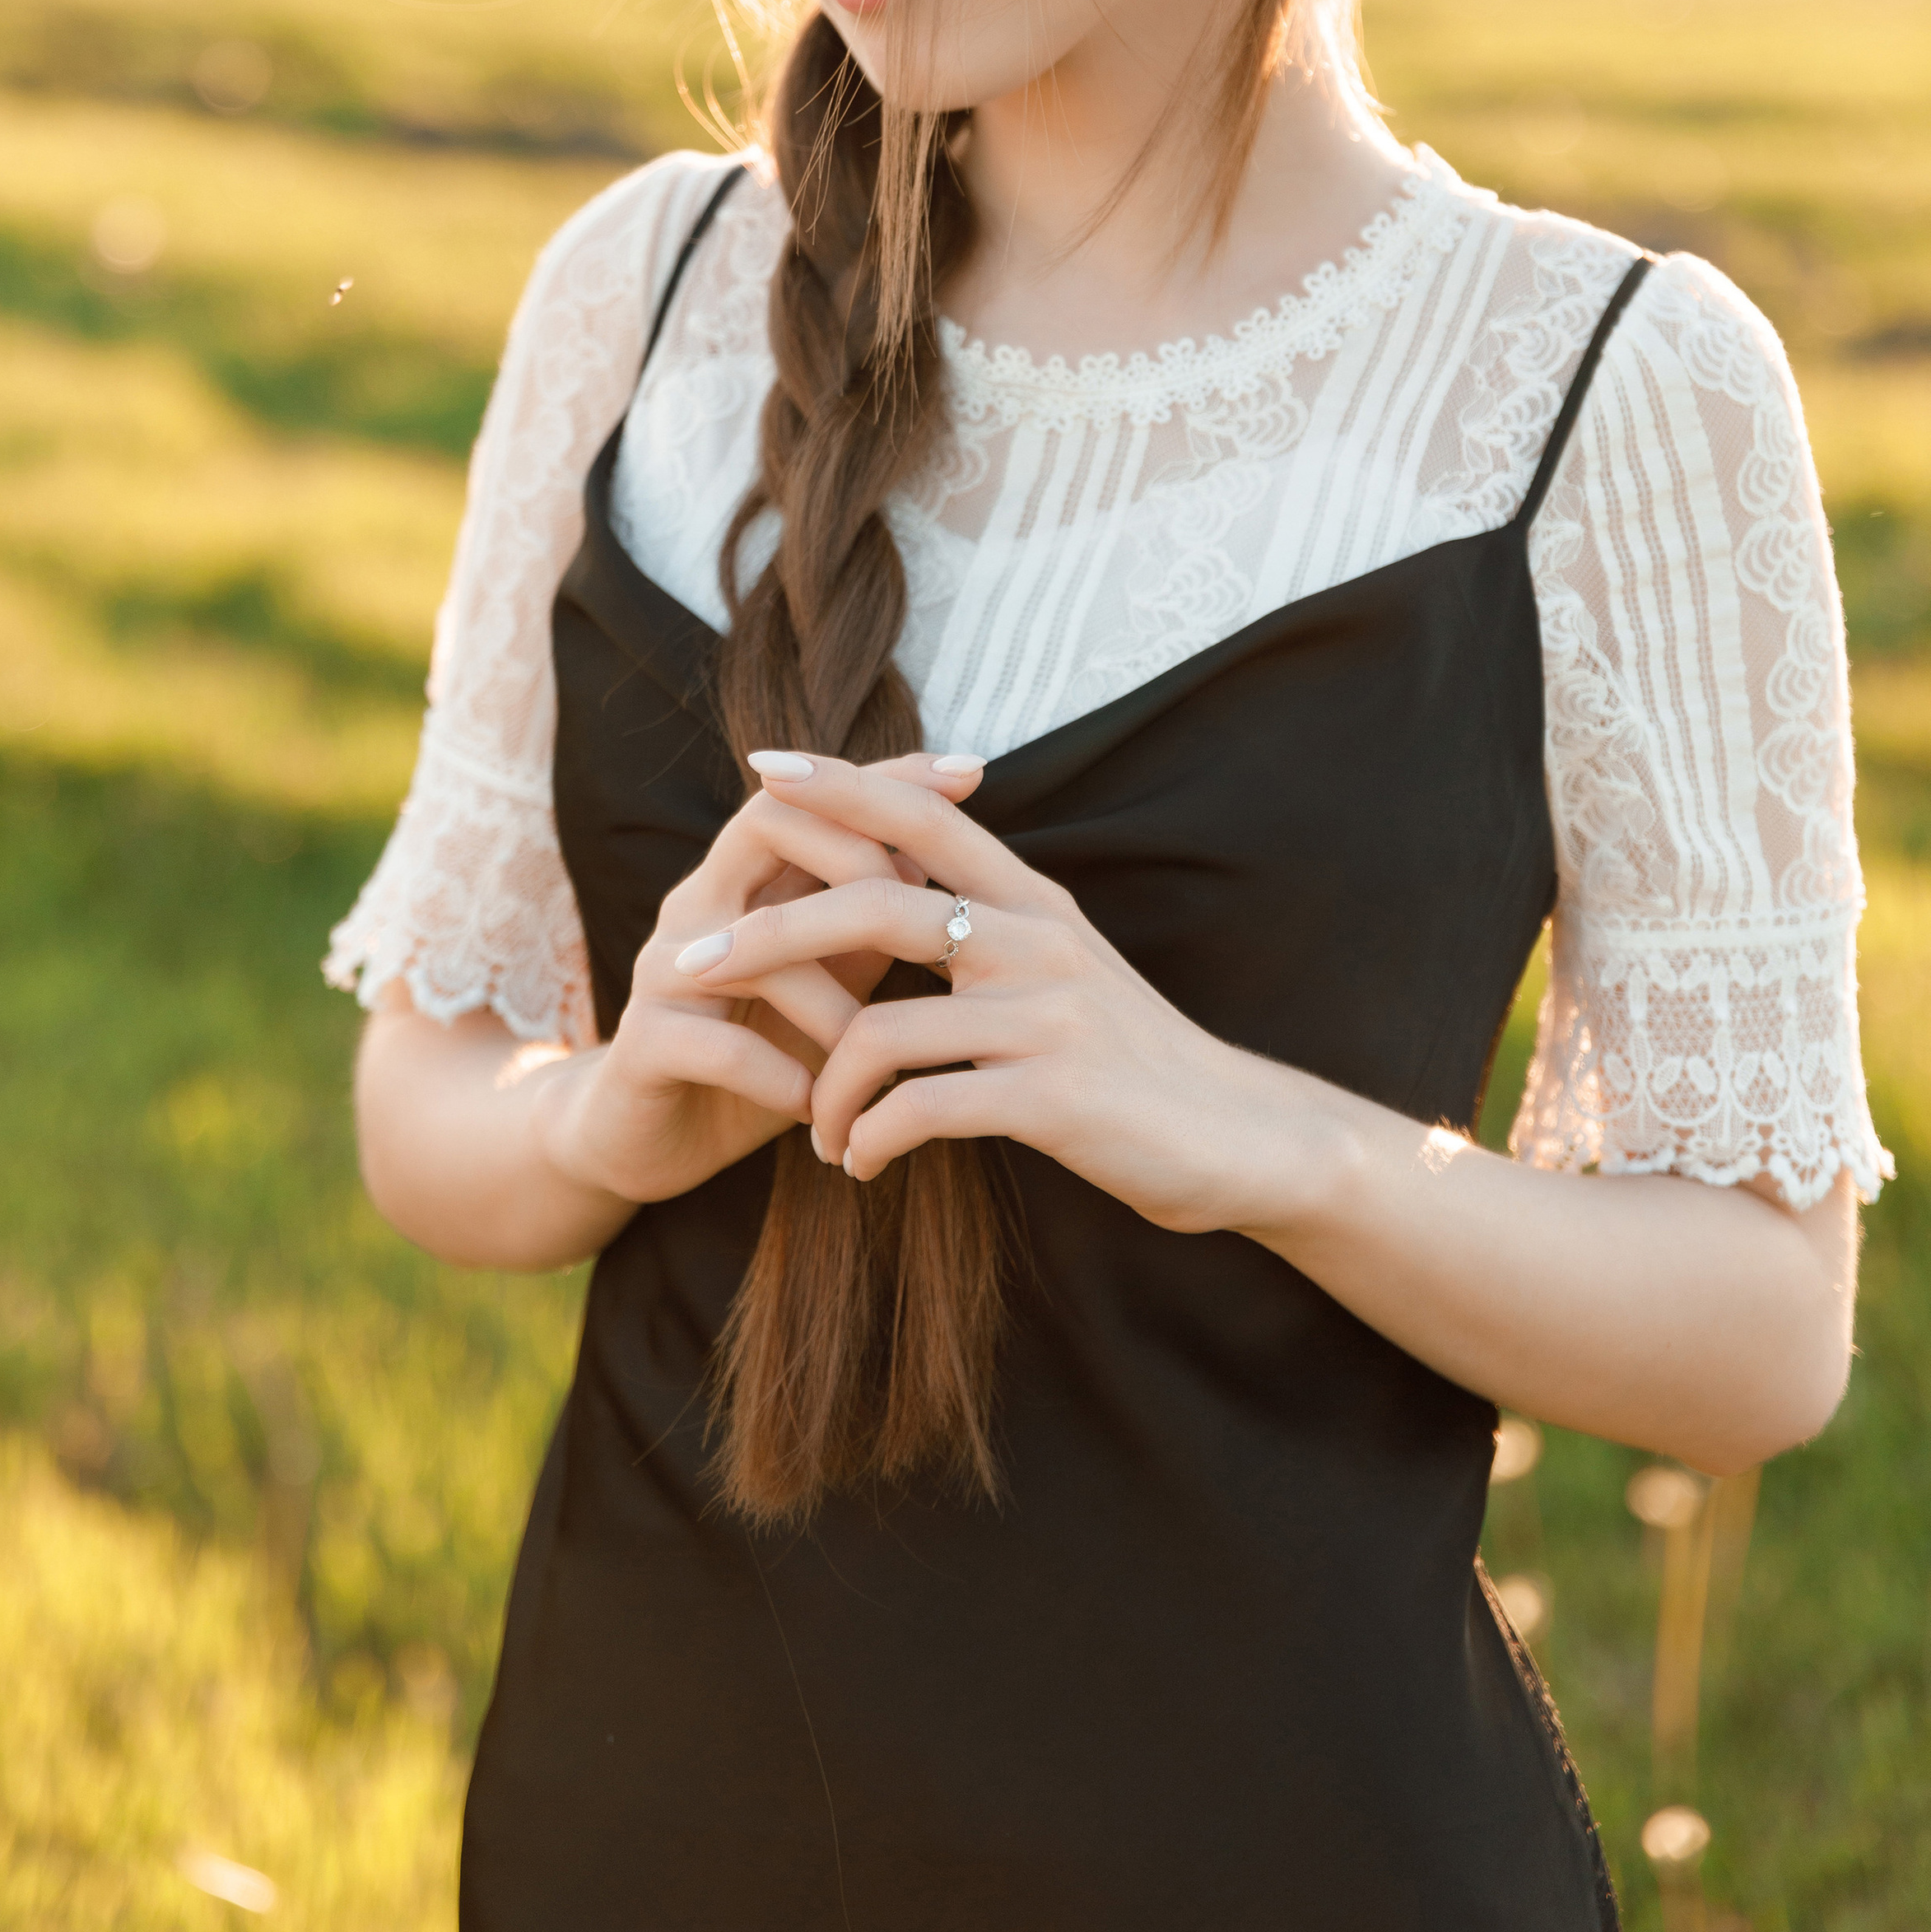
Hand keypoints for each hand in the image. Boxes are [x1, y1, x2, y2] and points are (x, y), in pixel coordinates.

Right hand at [544, 752, 986, 1211]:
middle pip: (765, 820)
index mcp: (745, 879)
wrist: (652, 1139)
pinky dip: (782, 1078)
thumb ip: (873, 927)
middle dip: (854, 860)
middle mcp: (699, 904)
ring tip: (881, 1063)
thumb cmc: (761, 1052)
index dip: (885, 776)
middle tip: (914, 925)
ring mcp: (664, 969)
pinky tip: (818, 1108)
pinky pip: (719, 1046)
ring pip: (756, 948)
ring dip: (836, 1009)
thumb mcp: (831, 985)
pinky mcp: (643, 1043)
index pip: (811, 795)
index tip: (971, 772)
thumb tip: (950, 868)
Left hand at [669, 753, 1331, 1235]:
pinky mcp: (1050, 1097)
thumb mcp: (1064, 974)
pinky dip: (869, 1139)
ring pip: (880, 1027)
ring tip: (811, 1130)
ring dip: (819, 1086)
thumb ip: (991, 931)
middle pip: (871, 904)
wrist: (1242, 1138)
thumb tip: (900, 899)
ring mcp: (1045, 1016)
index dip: (841, 783)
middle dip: (766, 932)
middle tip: (688, 964)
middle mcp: (1036, 939)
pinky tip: (859, 1164)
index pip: (923, 813)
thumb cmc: (1136, 1063)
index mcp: (1033, 901)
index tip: (759, 767)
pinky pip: (920, 1110)